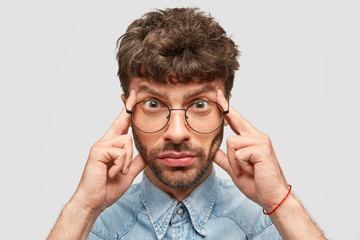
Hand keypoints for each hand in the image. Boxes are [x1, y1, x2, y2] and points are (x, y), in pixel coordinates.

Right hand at [72, 89, 145, 215]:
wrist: (93, 202)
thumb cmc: (107, 188)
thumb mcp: (127, 173)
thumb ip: (136, 162)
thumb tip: (147, 153)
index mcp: (112, 146)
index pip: (121, 123)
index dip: (126, 109)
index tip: (130, 95)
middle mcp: (105, 142)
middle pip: (126, 128)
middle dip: (129, 123)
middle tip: (127, 119)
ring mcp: (100, 145)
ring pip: (126, 141)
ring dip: (127, 160)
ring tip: (118, 172)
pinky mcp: (98, 151)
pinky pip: (120, 151)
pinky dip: (122, 164)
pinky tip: (114, 172)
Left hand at [214, 89, 287, 211]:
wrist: (272, 197)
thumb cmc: (257, 183)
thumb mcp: (235, 169)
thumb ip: (224, 159)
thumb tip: (212, 151)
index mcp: (251, 139)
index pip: (236, 120)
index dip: (227, 107)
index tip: (219, 94)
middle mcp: (257, 136)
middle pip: (233, 126)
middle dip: (228, 124)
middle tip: (228, 122)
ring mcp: (260, 141)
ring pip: (231, 143)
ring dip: (235, 161)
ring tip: (248, 169)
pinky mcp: (261, 148)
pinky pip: (238, 153)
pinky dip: (241, 165)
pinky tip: (253, 170)